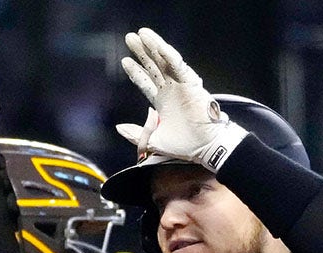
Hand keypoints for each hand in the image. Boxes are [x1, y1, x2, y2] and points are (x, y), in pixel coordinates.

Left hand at [116, 27, 247, 170]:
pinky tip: (161, 47)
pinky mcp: (192, 85)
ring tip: (142, 34)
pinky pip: (180, 67)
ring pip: (165, 62)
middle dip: (141, 52)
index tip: (124, 60)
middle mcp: (171, 90)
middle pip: (153, 66)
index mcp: (162, 102)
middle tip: (130, 38)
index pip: (145, 82)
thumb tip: (119, 127)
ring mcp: (181, 86)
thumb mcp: (152, 141)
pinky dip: (170, 57)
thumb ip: (136, 133)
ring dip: (154, 47)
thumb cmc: (183, 146)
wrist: (204, 148)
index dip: (136, 71)